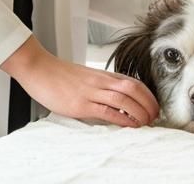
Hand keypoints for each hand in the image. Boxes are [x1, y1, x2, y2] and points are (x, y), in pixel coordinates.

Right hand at [0, 37, 158, 127]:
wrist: (39, 69)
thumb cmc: (59, 75)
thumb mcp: (85, 78)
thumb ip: (100, 87)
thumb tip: (114, 103)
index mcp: (102, 75)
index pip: (134, 82)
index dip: (148, 95)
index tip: (154, 107)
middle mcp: (100, 82)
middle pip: (134, 89)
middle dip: (149, 104)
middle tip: (154, 117)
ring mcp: (91, 92)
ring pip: (124, 99)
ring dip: (139, 112)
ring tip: (145, 123)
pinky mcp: (81, 103)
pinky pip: (107, 111)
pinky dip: (122, 119)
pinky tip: (129, 125)